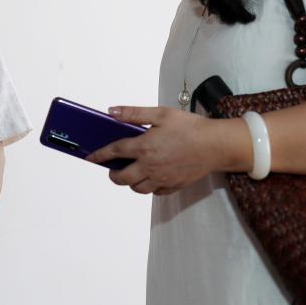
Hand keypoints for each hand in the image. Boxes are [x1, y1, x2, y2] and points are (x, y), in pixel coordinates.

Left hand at [87, 106, 218, 194]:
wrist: (215, 145)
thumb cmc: (190, 127)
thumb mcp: (160, 114)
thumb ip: (134, 113)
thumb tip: (112, 112)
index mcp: (144, 147)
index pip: (114, 152)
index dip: (99, 155)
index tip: (91, 157)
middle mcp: (149, 167)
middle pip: (121, 178)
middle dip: (113, 174)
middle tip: (113, 168)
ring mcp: (161, 179)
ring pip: (137, 188)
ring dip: (129, 182)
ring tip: (131, 171)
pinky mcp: (172, 186)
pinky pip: (154, 192)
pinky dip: (148, 186)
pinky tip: (150, 176)